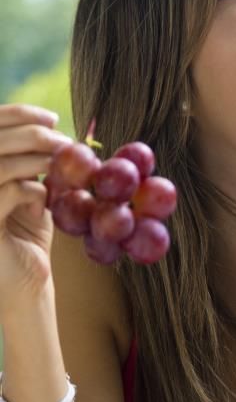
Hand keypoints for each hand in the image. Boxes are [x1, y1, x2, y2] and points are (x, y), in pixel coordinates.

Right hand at [0, 104, 72, 316]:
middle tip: (63, 141)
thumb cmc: (27, 238)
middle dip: (32, 134)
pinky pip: (5, 193)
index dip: (18, 115)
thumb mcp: (29, 193)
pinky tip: (44, 200)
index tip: (53, 118)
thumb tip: (49, 130)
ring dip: (35, 160)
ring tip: (60, 168)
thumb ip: (31, 164)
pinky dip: (31, 190)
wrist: (26, 285)